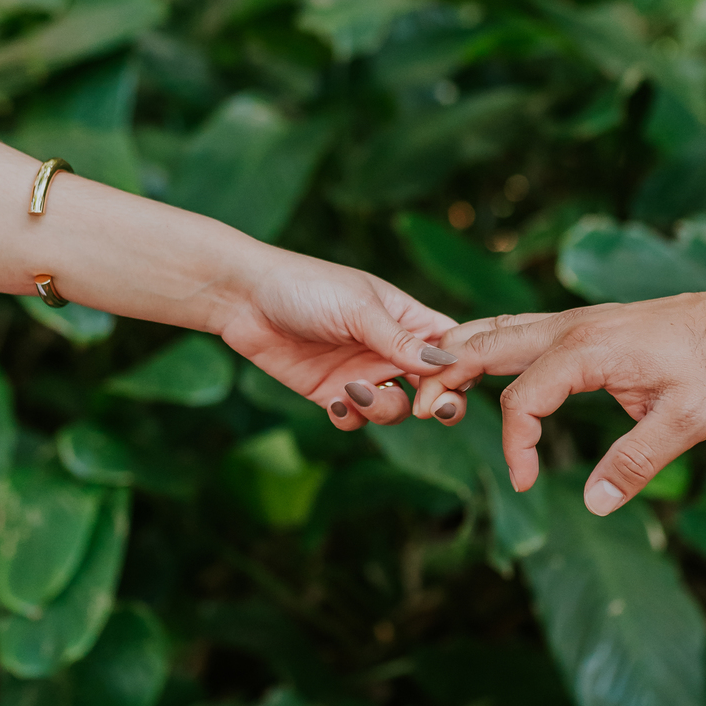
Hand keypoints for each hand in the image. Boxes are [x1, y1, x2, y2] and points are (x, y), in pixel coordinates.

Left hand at [220, 243, 468, 430]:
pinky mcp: (332, 392)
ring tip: (356, 392)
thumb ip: (399, 340)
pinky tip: (336, 403)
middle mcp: (389, 349)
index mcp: (407, 319)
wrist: (245, 298)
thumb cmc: (306, 287)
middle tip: (428, 410)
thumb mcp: (358, 309)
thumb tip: (443, 365)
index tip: (451, 383)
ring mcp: (362, 372)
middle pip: (433, 386)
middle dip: (438, 404)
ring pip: (396, 408)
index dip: (460, 369)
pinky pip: (358, 419)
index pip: (451, 349)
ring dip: (384, 409)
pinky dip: (353, 418)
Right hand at [412, 291, 705, 511]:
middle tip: (419, 408)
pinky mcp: (583, 325)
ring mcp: (574, 321)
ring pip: (499, 330)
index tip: (527, 483)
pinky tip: (476, 362)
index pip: (523, 400)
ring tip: (430, 382)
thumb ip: (636, 463)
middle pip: (487, 346)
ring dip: (462, 354)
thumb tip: (593, 505)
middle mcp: (572, 327)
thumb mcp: (686, 423)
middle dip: (448, 377)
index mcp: (589, 350)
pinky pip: (520, 330)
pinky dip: (488, 345)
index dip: (516, 447)